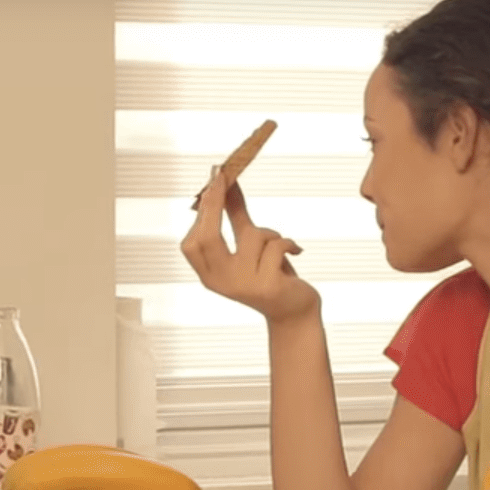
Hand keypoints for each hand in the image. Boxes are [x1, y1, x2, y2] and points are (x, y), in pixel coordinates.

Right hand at [180, 168, 318, 323]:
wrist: (294, 313)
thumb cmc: (270, 275)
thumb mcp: (249, 246)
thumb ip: (235, 216)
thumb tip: (226, 183)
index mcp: (209, 274)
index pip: (193, 240)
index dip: (202, 210)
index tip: (214, 180)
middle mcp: (219, 282)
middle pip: (208, 236)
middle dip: (216, 203)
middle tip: (226, 176)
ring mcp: (242, 285)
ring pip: (253, 236)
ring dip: (272, 235)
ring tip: (281, 249)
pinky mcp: (266, 286)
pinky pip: (276, 246)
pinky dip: (289, 244)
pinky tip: (296, 253)